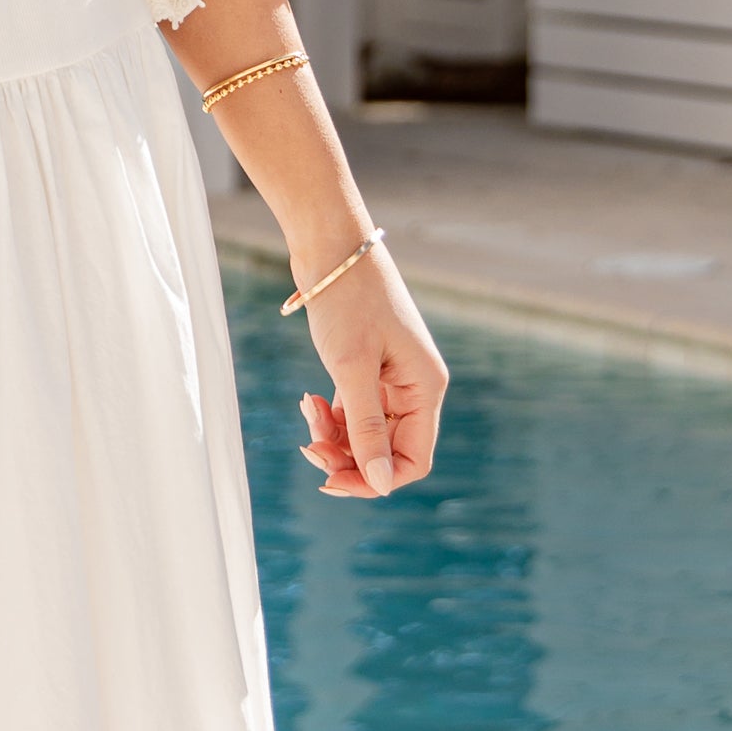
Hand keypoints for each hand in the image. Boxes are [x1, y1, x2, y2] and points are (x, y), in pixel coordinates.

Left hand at [294, 255, 446, 499]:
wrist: (331, 247)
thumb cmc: (347, 300)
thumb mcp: (352, 368)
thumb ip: (365, 427)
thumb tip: (378, 483)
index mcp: (426, 388)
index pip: (412, 460)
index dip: (375, 479)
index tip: (332, 479)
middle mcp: (415, 387)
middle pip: (386, 450)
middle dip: (348, 457)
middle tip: (309, 450)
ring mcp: (391, 379)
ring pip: (365, 432)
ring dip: (333, 437)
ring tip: (305, 415)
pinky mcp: (367, 369)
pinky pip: (352, 411)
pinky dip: (329, 415)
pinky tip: (308, 400)